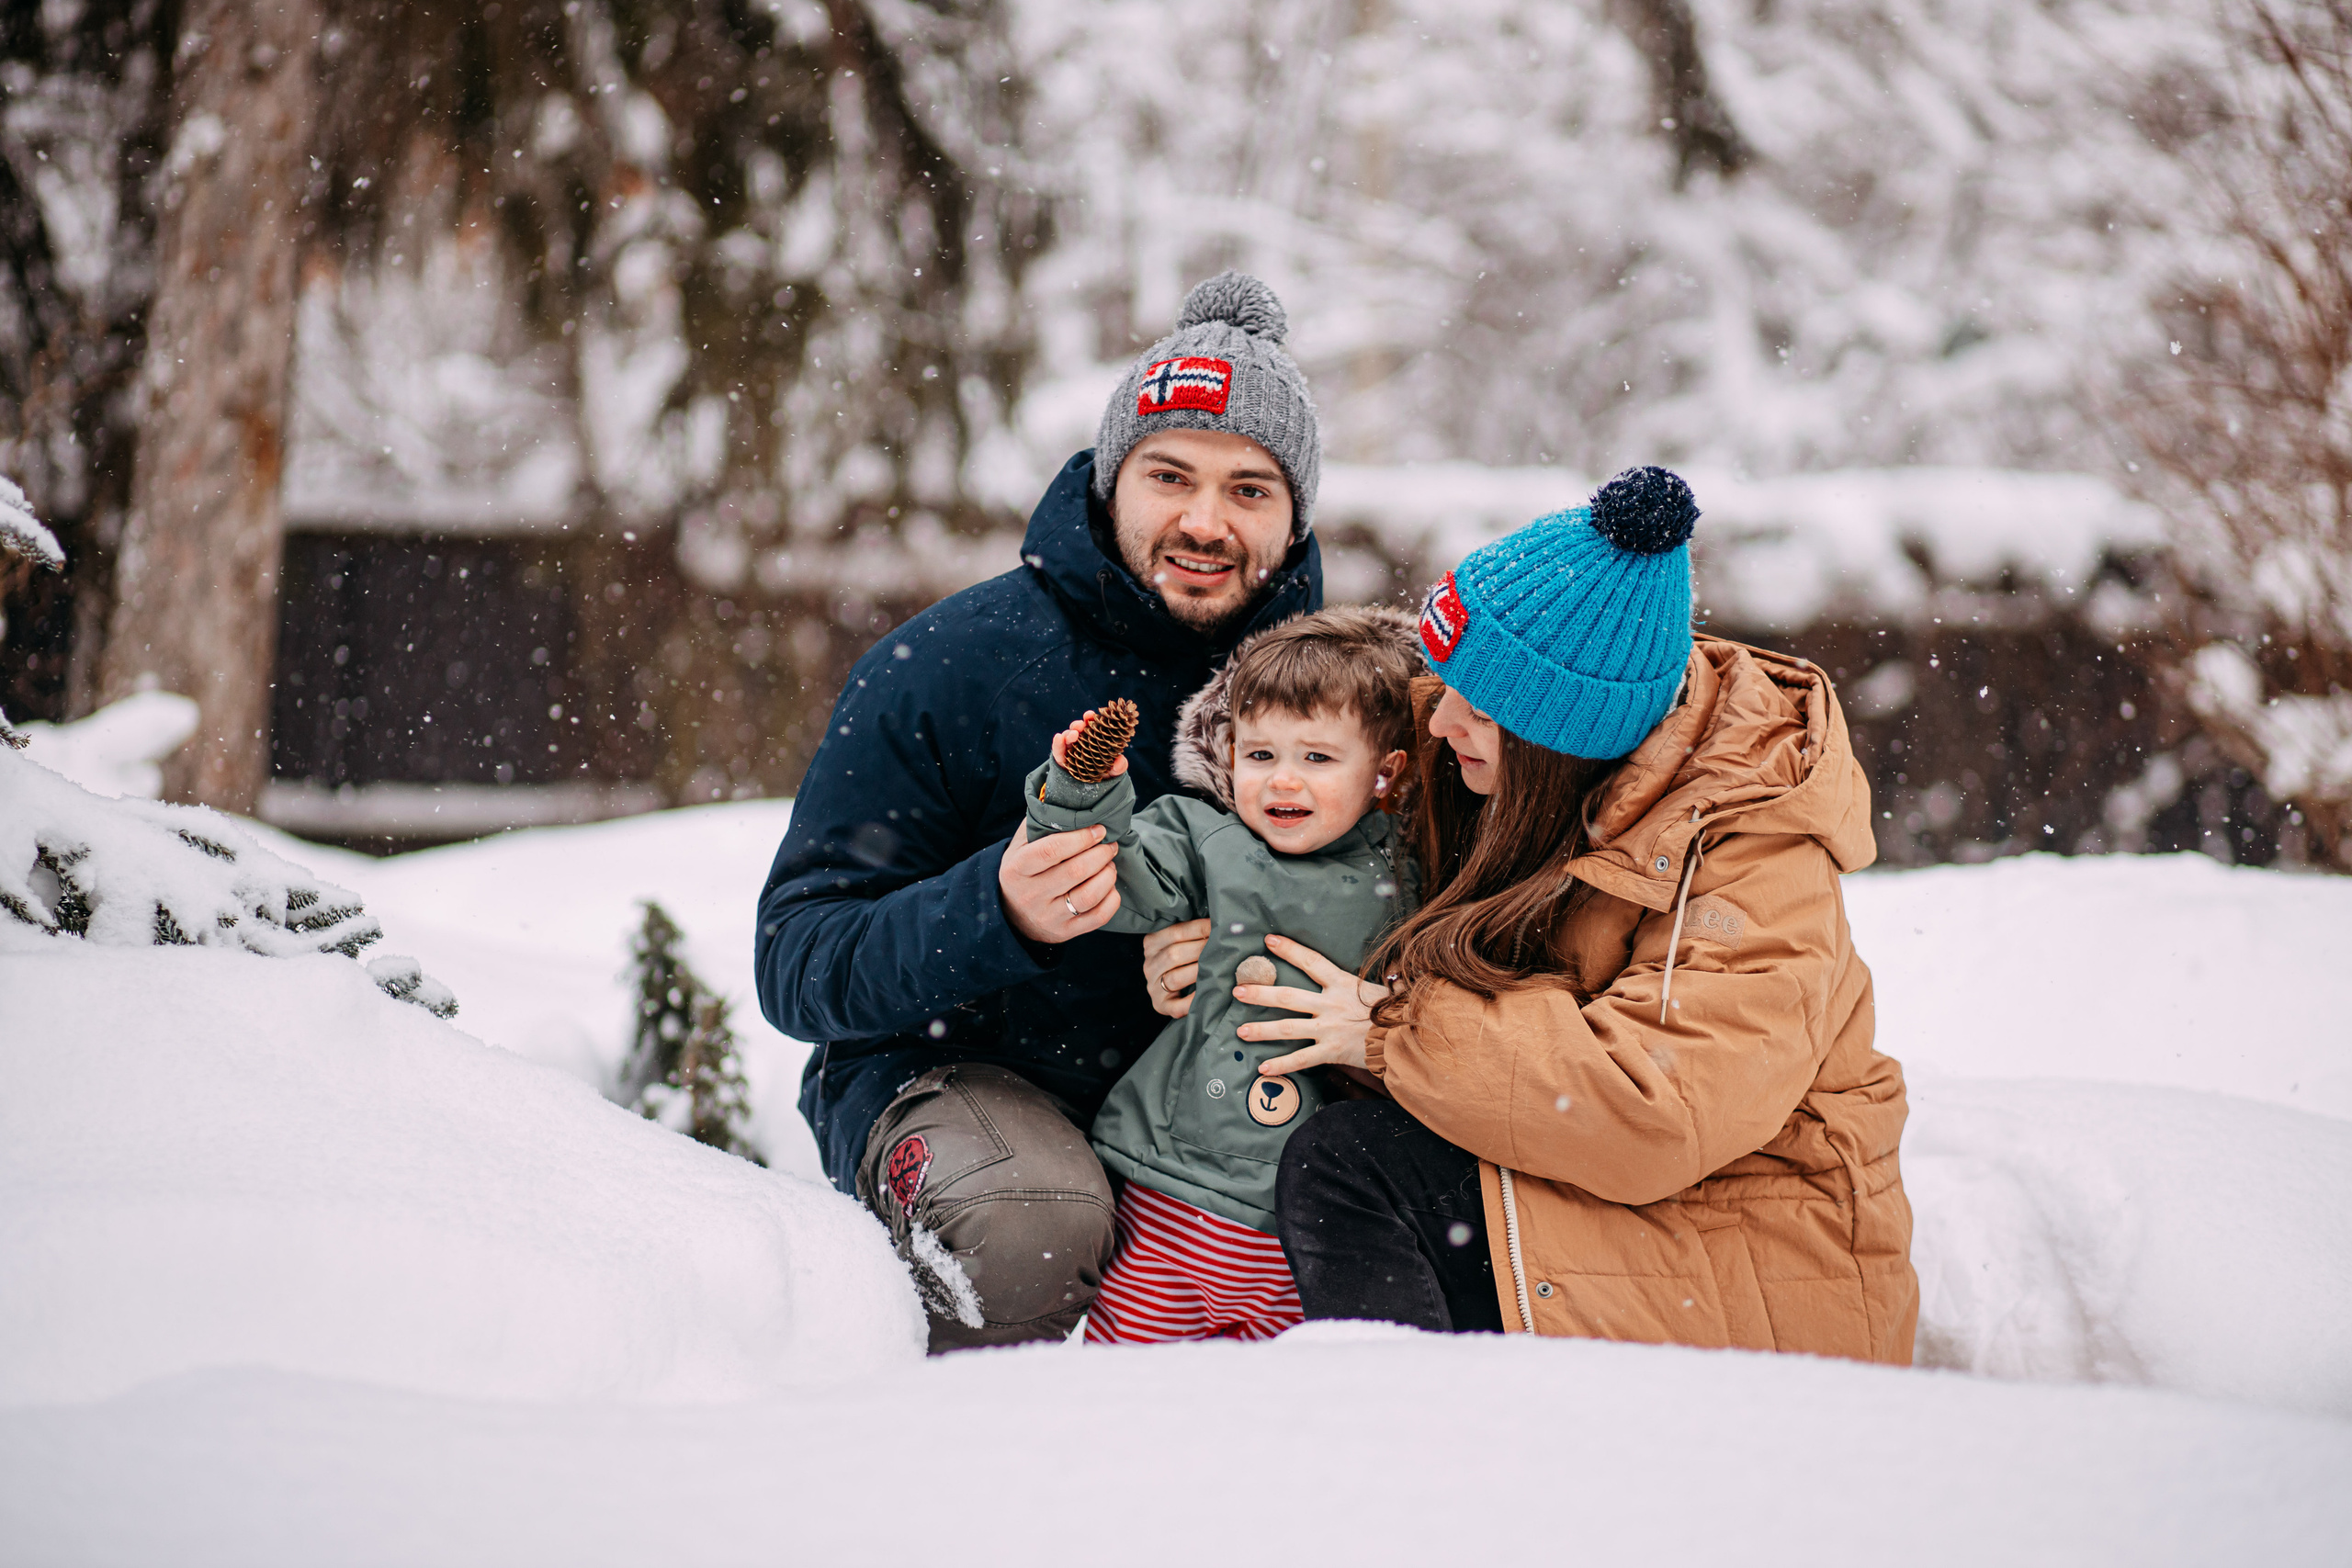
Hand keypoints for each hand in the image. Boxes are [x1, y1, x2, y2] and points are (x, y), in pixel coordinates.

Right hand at [999, 819, 1120, 943]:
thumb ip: (1040, 822)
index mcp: (1017, 869)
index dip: (1081, 837)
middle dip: (1100, 853)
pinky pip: (1098, 916)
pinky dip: (1111, 898)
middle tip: (1109, 844)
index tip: (1098, 829)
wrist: (1011, 914)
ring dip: (1108, 874)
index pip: (1052, 850)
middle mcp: (1030, 895)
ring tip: (1110, 863)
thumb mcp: (1020, 846)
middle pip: (1076, 871)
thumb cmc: (1023, 871)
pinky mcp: (1065, 932)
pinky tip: (1110, 885)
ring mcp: (1048, 916)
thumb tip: (1064, 795)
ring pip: (1089, 895)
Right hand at [1051, 711, 1130, 777]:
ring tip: (1073, 735)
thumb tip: (1120, 760)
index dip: (1090, 719)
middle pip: (1077, 729)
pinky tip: (1058, 737)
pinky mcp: (1061, 760)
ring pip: (1067, 738)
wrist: (1093, 791)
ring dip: (1069, 734)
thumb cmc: (1104, 775)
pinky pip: (1058, 751)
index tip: (1090, 715)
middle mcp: (1081, 742)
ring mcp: (1070, 750)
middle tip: (1082, 726)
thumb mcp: (1114, 771)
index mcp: (1094, 740)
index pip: (1091, 726)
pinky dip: (1057, 744)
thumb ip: (1119, 767)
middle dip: (1078, 725)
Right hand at [1142, 918, 1211, 1018]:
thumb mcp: (1179, 941)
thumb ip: (1191, 931)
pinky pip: (1177, 1006)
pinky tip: (1209, 993)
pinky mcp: (1161, 1006)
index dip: (1199, 929)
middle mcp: (1149, 965)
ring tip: (1218, 967)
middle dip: (1201, 949)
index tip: (1218, 927)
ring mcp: (1153, 987)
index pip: (1176, 932)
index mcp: (1151, 943)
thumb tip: (1220, 921)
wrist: (1168, 988)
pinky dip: (1193, 1001)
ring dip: (1199, 972)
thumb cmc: (1182, 958)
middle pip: (1174, 954)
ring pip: (1175, 978)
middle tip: (1222, 947)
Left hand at [1237, 934, 1389, 1075]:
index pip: (1311, 962)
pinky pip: (1301, 1060)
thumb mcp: (1385, 988)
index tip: (1269, 941)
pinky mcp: (1332, 1052)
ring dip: (1261, 1030)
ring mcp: (1329, 1029)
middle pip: (1288, 997)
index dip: (1290, 950)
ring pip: (1287, 1028)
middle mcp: (1331, 1004)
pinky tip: (1262, 1068)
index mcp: (1344, 983)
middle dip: (1260, 993)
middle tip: (1238, 990)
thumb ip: (1374, 980)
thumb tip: (1386, 968)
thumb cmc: (1400, 1012)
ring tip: (1240, 1031)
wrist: (1409, 1039)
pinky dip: (1281, 1065)